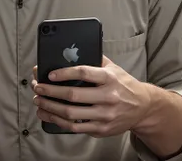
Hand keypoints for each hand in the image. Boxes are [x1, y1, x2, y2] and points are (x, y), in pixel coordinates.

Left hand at [31, 56, 150, 136]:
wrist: (143, 106)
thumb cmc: (123, 84)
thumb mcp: (113, 67)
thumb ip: (95, 59)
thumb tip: (71, 52)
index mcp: (109, 78)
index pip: (83, 73)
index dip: (64, 73)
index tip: (50, 74)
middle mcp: (108, 97)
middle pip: (73, 96)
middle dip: (51, 92)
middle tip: (38, 87)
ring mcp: (104, 115)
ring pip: (71, 114)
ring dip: (50, 107)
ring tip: (38, 101)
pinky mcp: (101, 129)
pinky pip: (75, 127)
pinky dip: (58, 121)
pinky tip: (48, 114)